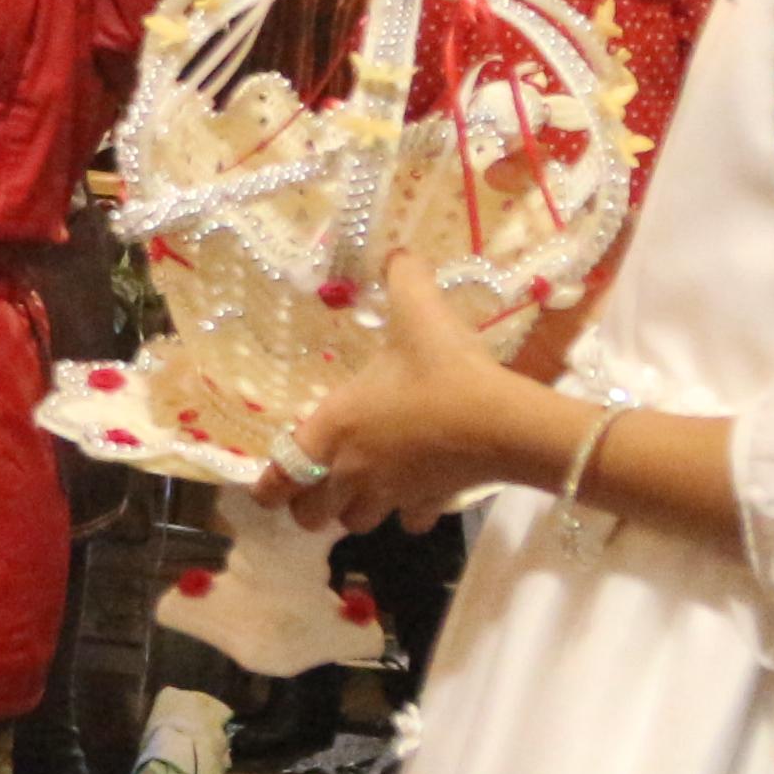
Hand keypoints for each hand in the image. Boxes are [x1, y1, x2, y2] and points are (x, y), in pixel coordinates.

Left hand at [277, 253, 532, 535]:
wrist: (505, 423)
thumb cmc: (445, 370)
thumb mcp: (419, 313)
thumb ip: (403, 279)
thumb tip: (397, 251)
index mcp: (334, 427)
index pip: (280, 475)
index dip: (268, 487)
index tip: (268, 487)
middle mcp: (354, 469)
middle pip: (311, 515)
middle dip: (309, 506)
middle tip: (317, 488)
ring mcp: (392, 492)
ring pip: (356, 522)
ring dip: (353, 511)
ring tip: (362, 489)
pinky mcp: (431, 503)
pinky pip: (410, 520)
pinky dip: (408, 512)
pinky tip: (417, 493)